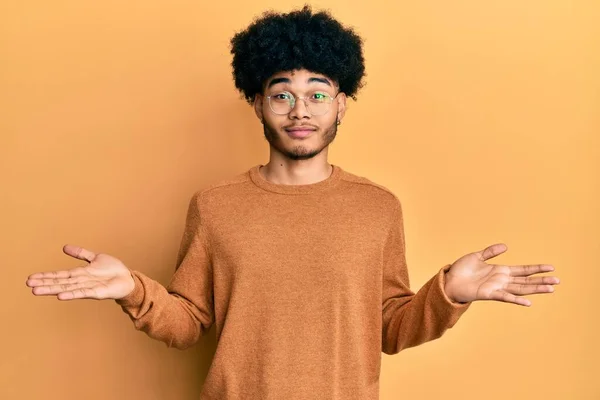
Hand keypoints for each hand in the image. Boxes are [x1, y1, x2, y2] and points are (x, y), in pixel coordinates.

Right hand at [26, 245, 134, 300]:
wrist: (128, 279)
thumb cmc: (112, 270)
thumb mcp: (95, 258)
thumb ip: (81, 254)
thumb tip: (65, 247)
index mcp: (79, 274)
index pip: (59, 275)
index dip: (45, 276)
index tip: (30, 278)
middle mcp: (81, 282)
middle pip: (60, 282)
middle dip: (45, 284)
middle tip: (29, 286)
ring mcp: (88, 288)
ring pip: (67, 288)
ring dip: (53, 290)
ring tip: (38, 291)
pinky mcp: (97, 293)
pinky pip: (82, 293)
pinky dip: (71, 294)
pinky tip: (60, 296)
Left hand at [444, 243, 558, 305]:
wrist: (449, 282)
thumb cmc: (461, 270)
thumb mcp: (477, 257)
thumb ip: (490, 252)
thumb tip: (505, 246)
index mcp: (500, 271)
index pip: (523, 270)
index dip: (536, 269)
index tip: (551, 268)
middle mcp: (501, 280)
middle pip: (526, 281)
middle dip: (541, 280)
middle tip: (558, 281)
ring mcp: (496, 288)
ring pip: (520, 289)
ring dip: (535, 289)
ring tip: (550, 289)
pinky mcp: (489, 294)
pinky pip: (505, 297)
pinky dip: (517, 299)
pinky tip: (528, 302)